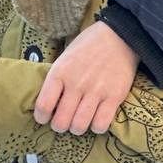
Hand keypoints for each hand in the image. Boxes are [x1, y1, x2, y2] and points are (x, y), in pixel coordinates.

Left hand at [34, 20, 136, 134]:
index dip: (41, 117)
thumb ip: (58, 78)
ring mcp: (96, 91)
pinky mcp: (115, 96)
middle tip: (64, 121)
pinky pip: (101, 125)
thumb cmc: (89, 45)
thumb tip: (49, 102)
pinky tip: (96, 118)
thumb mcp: (66, 55)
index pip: (43, 105)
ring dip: (77, 128)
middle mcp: (76, 83)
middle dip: (59, 126)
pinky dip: (97, 126)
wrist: (120, 35)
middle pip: (60, 122)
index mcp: (61, 71)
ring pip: (79, 127)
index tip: (45, 117)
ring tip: (79, 121)